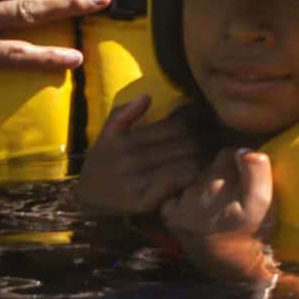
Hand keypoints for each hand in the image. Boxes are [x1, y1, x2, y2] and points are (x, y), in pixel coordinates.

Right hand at [73, 95, 208, 216]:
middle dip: (200, 142)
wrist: (87, 200)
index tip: (201, 125)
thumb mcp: (106, 135)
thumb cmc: (103, 162)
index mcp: (125, 140)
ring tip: (206, 157)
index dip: (193, 124)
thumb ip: (123, 114)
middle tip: (210, 142)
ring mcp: (137, 181)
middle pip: (183, 145)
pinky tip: (193, 175)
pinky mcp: (142, 202)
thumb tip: (147, 97)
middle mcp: (131, 159)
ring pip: (184, 163)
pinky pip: (175, 185)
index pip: (174, 126)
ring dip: (200, 160)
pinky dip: (188, 178)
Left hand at [163, 147, 276, 242]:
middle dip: (222, 175)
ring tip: (219, 206)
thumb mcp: (264, 202)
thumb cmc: (254, 232)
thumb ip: (256, 172)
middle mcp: (197, 191)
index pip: (228, 154)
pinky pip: (175, 197)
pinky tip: (198, 211)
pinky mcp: (172, 217)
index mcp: (221, 183)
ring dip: (204, 187)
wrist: (236, 267)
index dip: (240, 164)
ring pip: (193, 180)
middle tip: (233, 196)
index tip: (245, 181)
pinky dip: (183, 200)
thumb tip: (242, 150)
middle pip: (209, 166)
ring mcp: (182, 204)